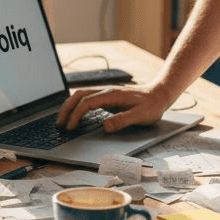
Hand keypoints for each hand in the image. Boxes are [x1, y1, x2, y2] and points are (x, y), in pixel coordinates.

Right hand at [56, 83, 172, 132]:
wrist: (160, 94)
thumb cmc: (152, 106)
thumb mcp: (141, 116)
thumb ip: (123, 120)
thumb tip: (105, 126)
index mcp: (112, 95)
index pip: (87, 102)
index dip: (76, 115)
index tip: (71, 127)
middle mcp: (106, 91)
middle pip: (78, 95)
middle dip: (66, 109)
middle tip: (59, 124)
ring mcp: (106, 92)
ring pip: (81, 94)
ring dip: (69, 106)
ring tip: (63, 120)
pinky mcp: (107, 96)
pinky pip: (86, 97)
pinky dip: (76, 104)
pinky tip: (75, 114)